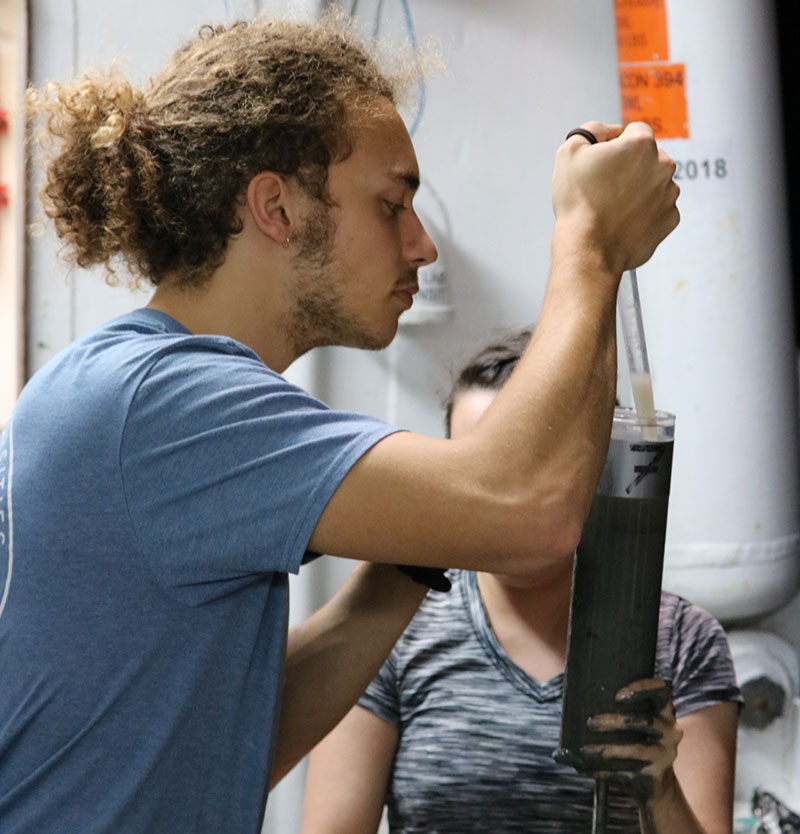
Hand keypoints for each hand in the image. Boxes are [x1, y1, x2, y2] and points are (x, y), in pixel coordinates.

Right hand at [552, 121, 679, 274]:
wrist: (588, 248)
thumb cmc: (577, 201)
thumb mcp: (570, 152)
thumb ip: (592, 130)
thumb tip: (610, 130)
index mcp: (641, 144)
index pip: (635, 131)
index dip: (616, 145)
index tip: (602, 163)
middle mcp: (663, 165)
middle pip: (648, 158)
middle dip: (630, 168)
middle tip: (605, 188)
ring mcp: (669, 194)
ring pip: (654, 184)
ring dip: (638, 190)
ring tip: (613, 208)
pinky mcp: (670, 219)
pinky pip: (658, 209)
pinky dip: (644, 213)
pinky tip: (623, 222)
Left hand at [580, 678, 682, 806]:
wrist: (655, 782)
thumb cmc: (635, 739)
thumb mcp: (635, 722)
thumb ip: (619, 706)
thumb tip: (576, 693)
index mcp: (665, 711)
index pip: (661, 690)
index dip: (641, 688)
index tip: (617, 695)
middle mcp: (671, 731)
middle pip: (645, 721)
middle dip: (615, 721)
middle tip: (590, 722)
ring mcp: (666, 754)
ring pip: (635, 749)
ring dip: (607, 750)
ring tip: (584, 750)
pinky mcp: (655, 775)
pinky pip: (627, 772)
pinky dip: (604, 771)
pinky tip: (587, 769)